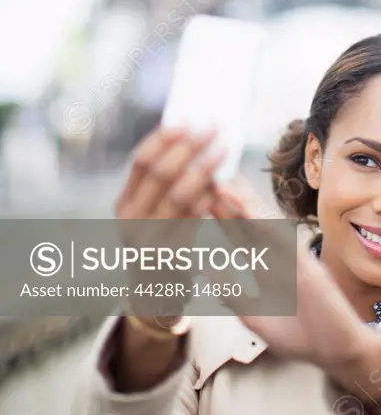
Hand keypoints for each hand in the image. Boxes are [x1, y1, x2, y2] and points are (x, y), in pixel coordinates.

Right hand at [115, 124, 227, 319]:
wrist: (153, 296)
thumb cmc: (157, 241)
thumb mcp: (147, 213)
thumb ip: (160, 184)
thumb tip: (188, 136)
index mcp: (123, 204)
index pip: (141, 161)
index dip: (164, 138)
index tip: (187, 118)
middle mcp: (130, 221)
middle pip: (161, 174)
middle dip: (189, 147)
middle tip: (214, 128)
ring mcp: (149, 240)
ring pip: (179, 196)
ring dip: (204, 168)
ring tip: (224, 149)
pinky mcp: (172, 256)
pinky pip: (194, 220)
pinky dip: (209, 199)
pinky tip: (223, 183)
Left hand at [210, 180, 372, 372]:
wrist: (336, 350)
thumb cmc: (299, 335)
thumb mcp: (255, 317)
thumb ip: (233, 295)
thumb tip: (207, 274)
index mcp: (264, 271)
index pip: (238, 241)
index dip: (220, 221)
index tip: (197, 202)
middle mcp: (276, 260)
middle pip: (248, 227)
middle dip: (228, 205)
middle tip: (208, 181)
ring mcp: (291, 260)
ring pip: (264, 227)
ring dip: (244, 205)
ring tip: (224, 185)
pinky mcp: (305, 266)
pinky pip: (282, 241)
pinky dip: (266, 227)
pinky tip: (248, 211)